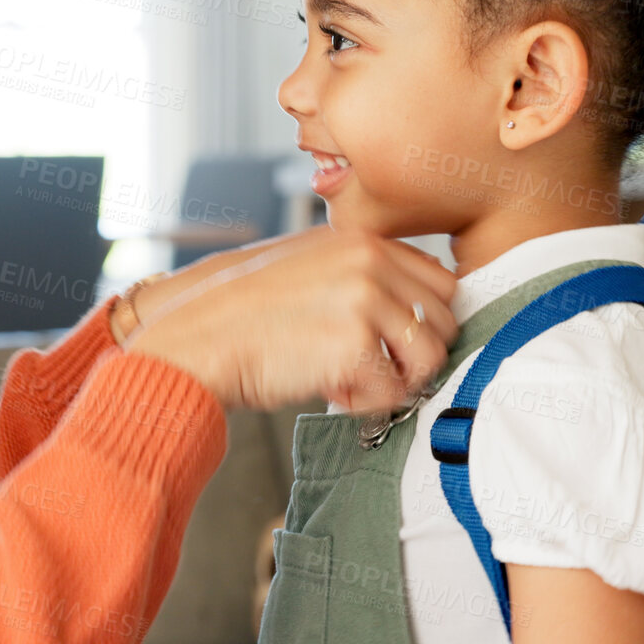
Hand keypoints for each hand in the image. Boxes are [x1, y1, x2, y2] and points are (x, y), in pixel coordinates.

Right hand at [126, 227, 459, 413]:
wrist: (198, 338)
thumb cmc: (242, 312)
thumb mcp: (307, 265)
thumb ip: (359, 274)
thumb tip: (408, 307)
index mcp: (360, 240)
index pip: (439, 280)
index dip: (424, 319)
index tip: (400, 341)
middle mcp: (369, 262)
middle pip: (445, 318)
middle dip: (415, 352)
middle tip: (374, 366)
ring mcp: (365, 301)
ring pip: (430, 358)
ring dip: (397, 380)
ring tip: (352, 380)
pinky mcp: (356, 346)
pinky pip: (394, 391)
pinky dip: (367, 403)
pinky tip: (331, 390)